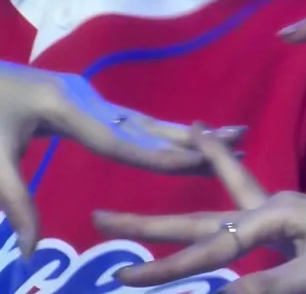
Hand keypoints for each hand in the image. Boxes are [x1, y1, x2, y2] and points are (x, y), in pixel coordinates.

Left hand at [0, 60, 235, 255]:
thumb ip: (13, 200)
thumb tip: (29, 250)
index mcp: (68, 107)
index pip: (120, 140)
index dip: (160, 154)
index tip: (199, 161)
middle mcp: (87, 98)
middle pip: (147, 124)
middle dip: (193, 135)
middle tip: (240, 137)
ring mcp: (88, 97)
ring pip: (144, 120)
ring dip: (185, 131)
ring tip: (229, 134)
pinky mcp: (82, 102)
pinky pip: (128, 121)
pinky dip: (159, 131)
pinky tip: (178, 136)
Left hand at [97, 128, 305, 293]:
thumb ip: (283, 259)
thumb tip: (241, 271)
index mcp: (286, 214)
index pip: (236, 181)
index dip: (207, 154)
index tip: (179, 127)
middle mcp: (285, 220)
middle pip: (205, 224)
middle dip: (150, 225)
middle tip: (98, 222)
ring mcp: (298, 246)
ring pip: (225, 254)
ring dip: (173, 268)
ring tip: (126, 276)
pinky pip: (270, 284)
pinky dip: (244, 289)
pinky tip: (221, 291)